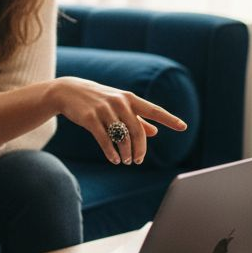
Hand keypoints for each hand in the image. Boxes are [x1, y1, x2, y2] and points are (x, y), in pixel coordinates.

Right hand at [45, 76, 186, 165]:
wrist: (68, 92)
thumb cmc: (98, 99)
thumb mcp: (119, 105)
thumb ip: (138, 119)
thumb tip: (155, 132)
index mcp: (130, 99)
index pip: (154, 110)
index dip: (169, 119)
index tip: (183, 127)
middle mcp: (119, 103)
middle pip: (138, 131)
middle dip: (140, 149)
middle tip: (138, 160)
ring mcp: (104, 110)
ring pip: (122, 138)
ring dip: (126, 153)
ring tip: (126, 160)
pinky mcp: (90, 119)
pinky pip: (104, 140)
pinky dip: (111, 153)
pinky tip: (114, 159)